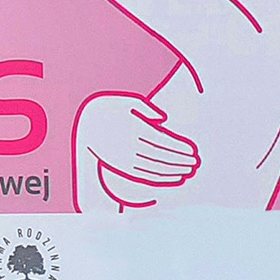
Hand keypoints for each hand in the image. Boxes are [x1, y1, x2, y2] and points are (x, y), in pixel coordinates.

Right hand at [76, 93, 199, 210]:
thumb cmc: (109, 108)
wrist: (84, 125)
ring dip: (174, 171)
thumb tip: (163, 118)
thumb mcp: (126, 101)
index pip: (161, 141)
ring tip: (189, 170)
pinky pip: (145, 176)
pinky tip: (175, 177)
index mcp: (132, 128)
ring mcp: (125, 158)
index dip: (179, 147)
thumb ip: (146, 107)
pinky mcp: (122, 167)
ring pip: (154, 168)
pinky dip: (162, 178)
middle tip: (195, 162)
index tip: (193, 151)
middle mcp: (129, 145)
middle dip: (180, 161)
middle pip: (160, 156)